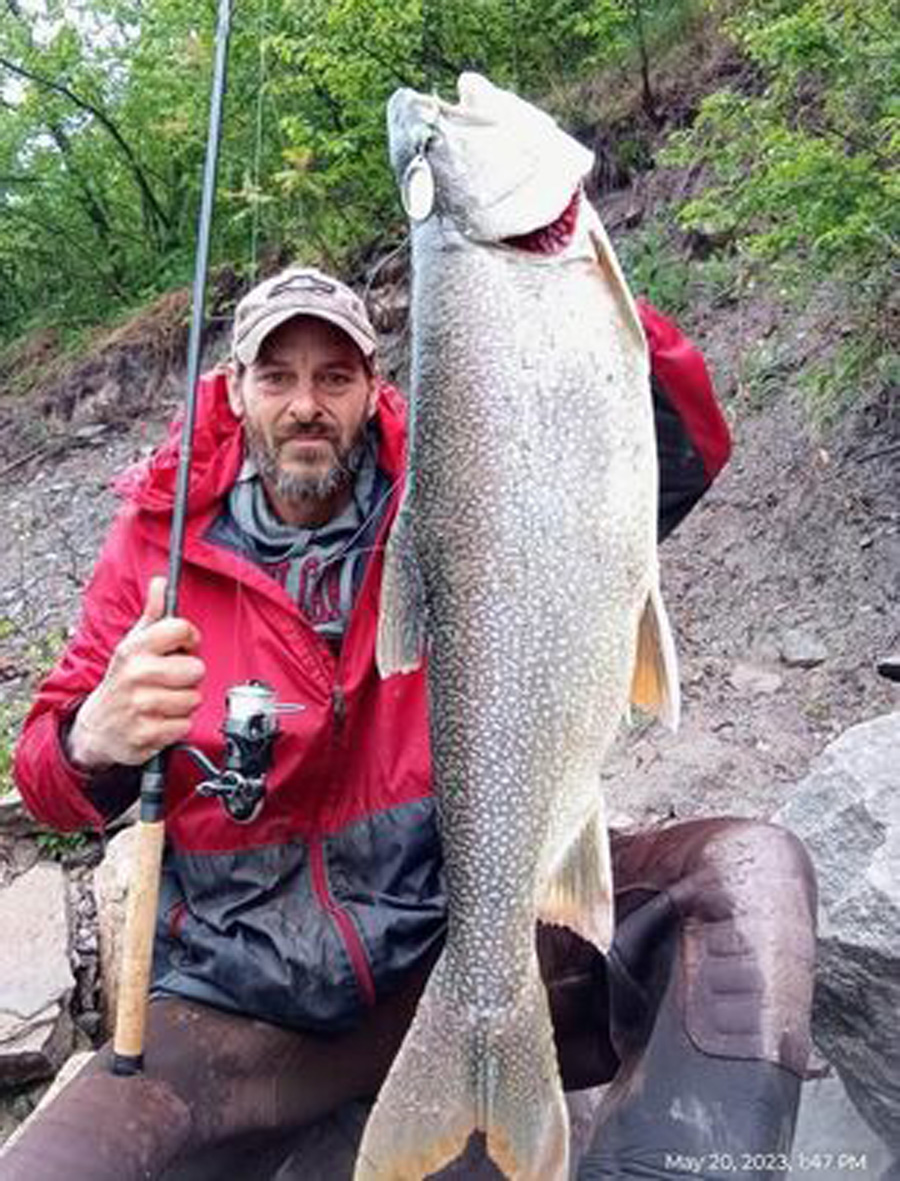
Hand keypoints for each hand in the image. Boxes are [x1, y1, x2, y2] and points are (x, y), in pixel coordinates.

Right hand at [67, 577, 205, 769]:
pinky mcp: (146, 734)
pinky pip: (184, 725)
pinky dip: (176, 725)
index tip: (181, 647)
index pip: (182, 629)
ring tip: (163, 700)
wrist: (97, 726)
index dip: (189, 639)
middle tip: (169, 680)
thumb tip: (160, 582)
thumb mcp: (133, 644)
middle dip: (188, 677)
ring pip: (193, 699)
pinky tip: (159, 719)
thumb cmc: (124, 680)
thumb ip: (153, 614)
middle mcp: (136, 674)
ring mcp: (140, 705)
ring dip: (183, 702)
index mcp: (134, 648)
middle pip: (196, 668)